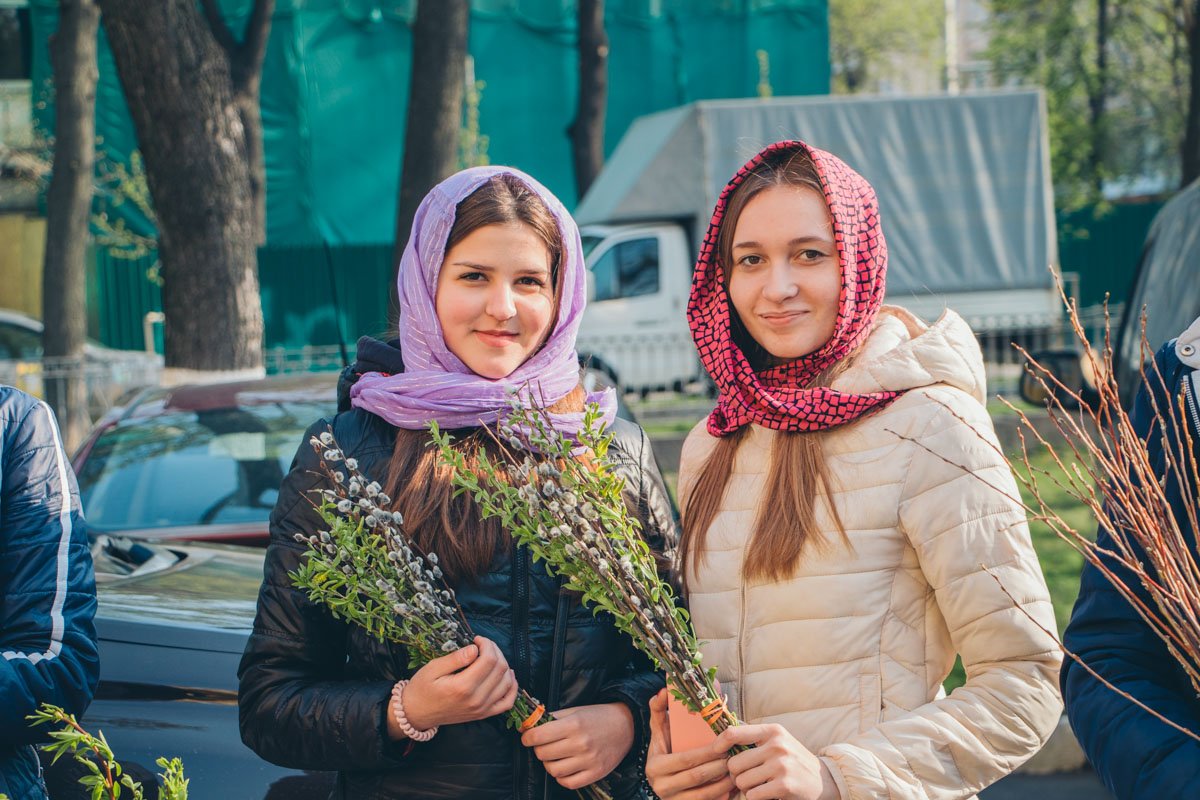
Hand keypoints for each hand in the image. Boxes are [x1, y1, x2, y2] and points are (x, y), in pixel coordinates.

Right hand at [389, 636, 517, 736]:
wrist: (416, 713)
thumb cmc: (422, 688)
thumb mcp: (433, 668)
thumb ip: (455, 658)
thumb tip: (475, 648)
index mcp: (463, 687)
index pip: (488, 660)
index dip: (487, 644)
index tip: (477, 639)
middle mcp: (476, 700)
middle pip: (500, 668)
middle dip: (495, 651)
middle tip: (483, 645)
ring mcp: (482, 709)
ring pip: (507, 682)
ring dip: (504, 664)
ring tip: (491, 657)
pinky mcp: (484, 714)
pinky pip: (508, 702)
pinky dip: (512, 687)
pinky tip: (507, 675)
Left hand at [520, 702, 634, 789]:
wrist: (626, 725)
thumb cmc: (598, 716)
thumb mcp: (575, 710)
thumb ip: (552, 718)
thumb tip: (527, 726)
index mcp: (574, 724)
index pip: (539, 736)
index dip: (527, 737)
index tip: (527, 737)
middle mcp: (581, 743)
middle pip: (543, 754)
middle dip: (538, 749)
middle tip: (542, 745)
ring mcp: (589, 761)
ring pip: (553, 770)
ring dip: (548, 764)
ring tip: (554, 756)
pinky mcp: (596, 773)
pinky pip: (568, 782)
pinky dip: (561, 777)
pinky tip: (564, 767)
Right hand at [645, 689, 735, 799]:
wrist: (662, 780)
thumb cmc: (665, 751)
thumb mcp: (660, 732)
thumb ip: (660, 710)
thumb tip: (664, 690)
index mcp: (655, 766)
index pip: (686, 759)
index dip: (707, 752)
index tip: (725, 744)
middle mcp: (661, 787)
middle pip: (697, 776)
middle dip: (719, 765)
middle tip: (736, 755)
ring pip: (704, 794)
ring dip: (724, 782)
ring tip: (738, 769)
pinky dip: (721, 796)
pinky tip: (732, 786)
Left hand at [714, 723, 839, 799]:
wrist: (822, 780)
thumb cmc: (792, 759)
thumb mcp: (777, 740)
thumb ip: (754, 737)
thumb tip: (722, 734)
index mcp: (773, 731)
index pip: (734, 732)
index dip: (719, 743)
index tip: (716, 751)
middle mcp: (777, 745)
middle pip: (734, 763)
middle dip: (736, 775)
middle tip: (746, 777)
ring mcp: (781, 765)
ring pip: (742, 781)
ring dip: (747, 788)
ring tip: (760, 785)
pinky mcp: (784, 785)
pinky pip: (753, 795)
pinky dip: (755, 797)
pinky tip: (766, 793)